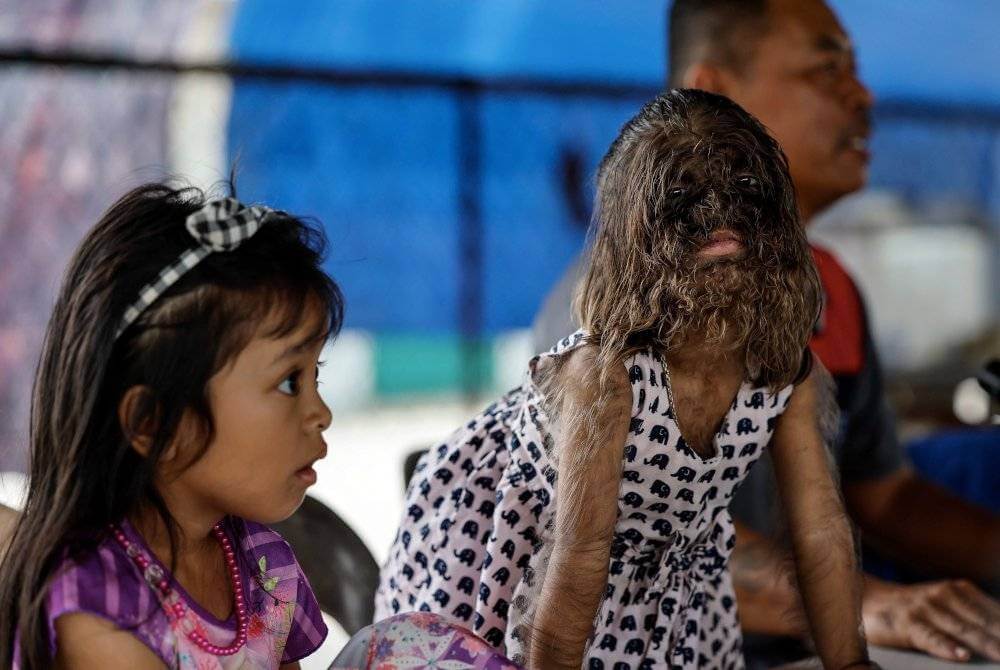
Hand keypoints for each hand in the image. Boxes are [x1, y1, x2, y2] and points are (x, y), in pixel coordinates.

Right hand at [863, 579, 999, 661]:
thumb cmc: (914, 609)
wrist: (867, 600)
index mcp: (960, 590)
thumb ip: (973, 615)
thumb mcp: (946, 604)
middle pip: (985, 622)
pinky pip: (929, 637)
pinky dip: (946, 646)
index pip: (996, 612)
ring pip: (963, 630)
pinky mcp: (905, 623)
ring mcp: (925, 608)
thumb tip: (999, 630)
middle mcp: (945, 595)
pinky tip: (961, 656)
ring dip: (988, 645)